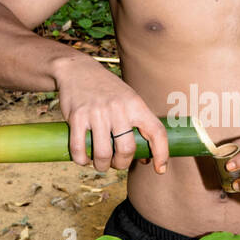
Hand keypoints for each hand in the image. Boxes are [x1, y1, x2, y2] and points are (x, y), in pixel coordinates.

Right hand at [51, 57, 168, 173]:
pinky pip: (79, 149)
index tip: (160, 169)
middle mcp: (118, 109)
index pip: (157, 132)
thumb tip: (146, 158)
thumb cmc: (108, 91)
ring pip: (103, 154)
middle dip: (121, 164)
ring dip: (102, 166)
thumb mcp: (129, 100)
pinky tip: (84, 158)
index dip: (162, 154)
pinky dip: (82, 160)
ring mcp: (97, 113)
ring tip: (100, 163)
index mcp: (136, 105)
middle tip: (116, 163)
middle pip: (126, 150)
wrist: (78, 70)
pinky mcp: (77, 117)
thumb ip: (138, 126)